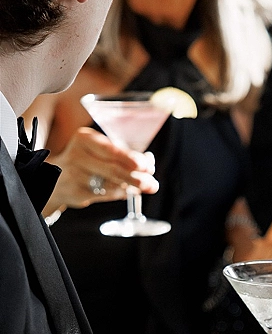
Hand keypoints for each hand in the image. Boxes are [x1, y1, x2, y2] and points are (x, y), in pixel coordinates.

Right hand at [43, 127, 158, 215]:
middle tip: (152, 184)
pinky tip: (127, 192)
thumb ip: (123, 155)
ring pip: (111, 183)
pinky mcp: (76, 191)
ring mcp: (75, 174)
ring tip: (144, 188)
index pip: (113, 150)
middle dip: (137, 178)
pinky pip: (104, 194)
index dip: (133, 159)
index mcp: (84, 138)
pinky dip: (119, 193)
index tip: (148, 167)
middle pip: (114, 168)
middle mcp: (77, 155)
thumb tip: (149, 162)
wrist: (55, 178)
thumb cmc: (85, 161)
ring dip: (131, 188)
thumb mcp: (99, 151)